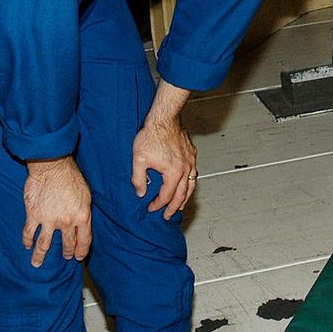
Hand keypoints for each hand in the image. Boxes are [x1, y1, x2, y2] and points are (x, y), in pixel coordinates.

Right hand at [21, 156, 91, 267]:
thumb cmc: (71, 176)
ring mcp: (49, 220)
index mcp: (82, 216)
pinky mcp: (34, 215)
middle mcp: (66, 221)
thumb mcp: (86, 194)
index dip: (82, 251)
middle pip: (67, 244)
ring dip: (40, 256)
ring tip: (37, 263)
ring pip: (44, 245)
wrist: (52, 165)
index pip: (84, 240)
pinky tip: (26, 245)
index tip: (79, 256)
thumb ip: (83, 210)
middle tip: (66, 257)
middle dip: (67, 253)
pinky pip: (29, 233)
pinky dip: (27, 241)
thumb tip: (81, 221)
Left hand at [131, 80, 196, 218]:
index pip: (166, 195)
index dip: (157, 204)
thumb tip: (140, 193)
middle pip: (182, 194)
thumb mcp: (139, 159)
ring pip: (191, 185)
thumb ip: (139, 179)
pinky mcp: (192, 153)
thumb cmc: (152, 135)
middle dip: (174, 207)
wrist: (164, 117)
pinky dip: (190, 183)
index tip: (151, 208)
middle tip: (168, 216)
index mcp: (173, 173)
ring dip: (185, 197)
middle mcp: (185, 169)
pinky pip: (194, 173)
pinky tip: (186, 183)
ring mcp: (190, 161)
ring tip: (180, 205)